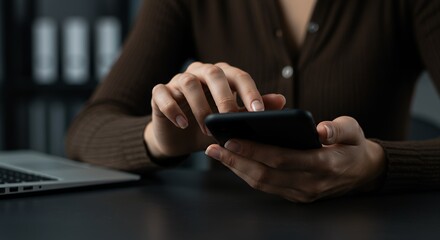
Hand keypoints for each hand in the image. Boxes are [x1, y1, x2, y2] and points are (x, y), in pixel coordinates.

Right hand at [145, 62, 285, 159]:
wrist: (178, 138)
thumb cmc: (208, 127)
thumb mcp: (231, 122)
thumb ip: (252, 111)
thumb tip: (282, 101)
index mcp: (221, 76)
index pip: (238, 76)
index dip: (250, 91)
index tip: (259, 111)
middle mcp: (199, 74)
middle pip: (213, 73)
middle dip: (224, 96)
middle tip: (230, 119)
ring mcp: (177, 82)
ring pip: (188, 82)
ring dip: (200, 106)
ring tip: (207, 128)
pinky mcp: (159, 93)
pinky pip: (162, 94)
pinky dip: (173, 108)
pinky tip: (182, 124)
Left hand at [205, 116, 385, 202]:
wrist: (364, 172)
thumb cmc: (354, 145)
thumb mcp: (354, 131)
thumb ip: (338, 129)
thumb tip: (321, 129)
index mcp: (324, 164)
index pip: (283, 159)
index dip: (255, 150)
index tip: (232, 139)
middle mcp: (310, 184)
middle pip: (265, 175)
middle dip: (236, 161)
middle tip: (213, 148)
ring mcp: (303, 193)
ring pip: (263, 184)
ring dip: (237, 169)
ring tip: (217, 154)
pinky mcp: (297, 196)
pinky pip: (267, 187)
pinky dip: (248, 174)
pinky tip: (234, 162)